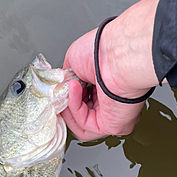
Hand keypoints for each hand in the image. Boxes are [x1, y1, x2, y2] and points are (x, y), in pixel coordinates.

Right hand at [62, 0, 164, 140]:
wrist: (117, 53)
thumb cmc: (104, 50)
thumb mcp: (75, 60)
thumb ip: (67, 78)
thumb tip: (61, 86)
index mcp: (107, 87)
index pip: (85, 102)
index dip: (69, 98)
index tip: (60, 91)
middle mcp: (112, 103)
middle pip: (82, 116)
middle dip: (67, 105)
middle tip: (61, 92)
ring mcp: (113, 116)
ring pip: (81, 126)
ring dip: (69, 108)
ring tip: (67, 89)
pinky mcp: (112, 126)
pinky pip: (85, 124)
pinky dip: (75, 107)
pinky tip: (75, 89)